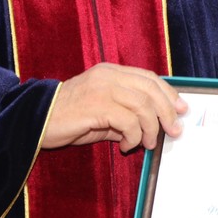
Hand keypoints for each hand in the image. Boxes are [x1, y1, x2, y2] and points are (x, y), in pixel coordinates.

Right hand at [41, 63, 186, 151]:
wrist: (36, 120)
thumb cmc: (69, 118)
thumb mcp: (102, 112)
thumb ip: (126, 113)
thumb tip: (154, 125)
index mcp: (111, 72)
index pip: (149, 78)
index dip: (168, 93)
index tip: (181, 109)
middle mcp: (108, 76)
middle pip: (150, 89)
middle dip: (167, 111)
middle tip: (173, 131)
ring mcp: (102, 88)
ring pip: (143, 105)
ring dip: (151, 129)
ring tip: (147, 143)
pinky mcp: (96, 106)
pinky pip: (128, 121)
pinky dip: (133, 136)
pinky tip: (126, 146)